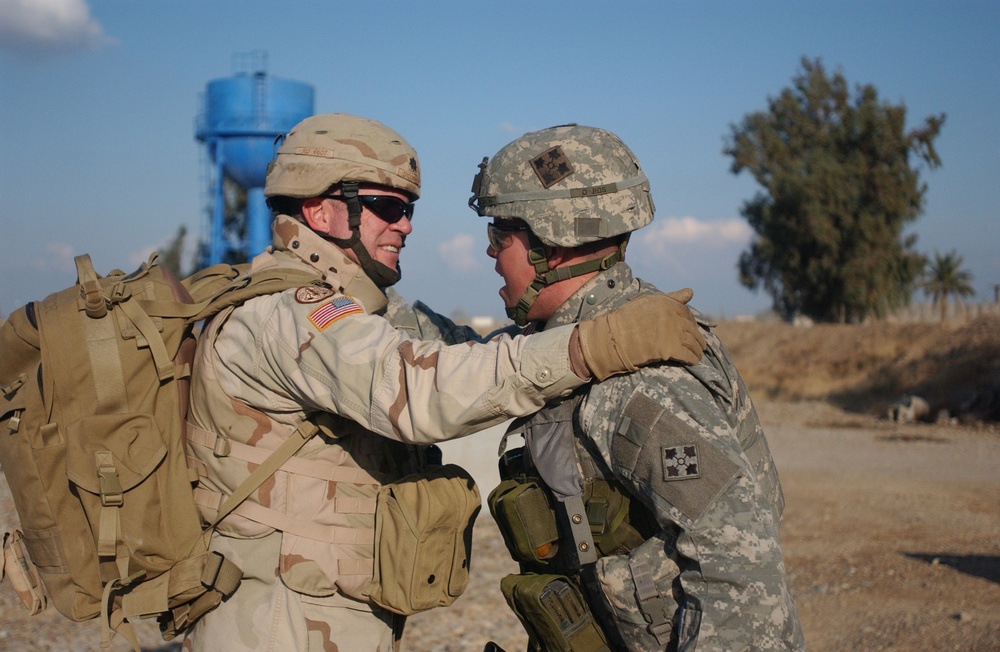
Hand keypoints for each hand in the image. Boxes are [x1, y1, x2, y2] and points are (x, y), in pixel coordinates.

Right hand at [574, 290, 705, 379]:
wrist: (612, 338)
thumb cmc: (626, 320)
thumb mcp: (648, 302)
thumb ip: (671, 298)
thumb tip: (691, 292)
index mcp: (666, 303)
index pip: (687, 313)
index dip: (691, 323)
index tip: (691, 329)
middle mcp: (672, 316)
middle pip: (691, 329)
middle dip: (698, 339)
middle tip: (700, 346)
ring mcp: (671, 333)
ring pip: (692, 342)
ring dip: (697, 350)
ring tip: (698, 355)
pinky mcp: (669, 349)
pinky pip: (687, 355)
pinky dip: (692, 359)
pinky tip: (693, 362)